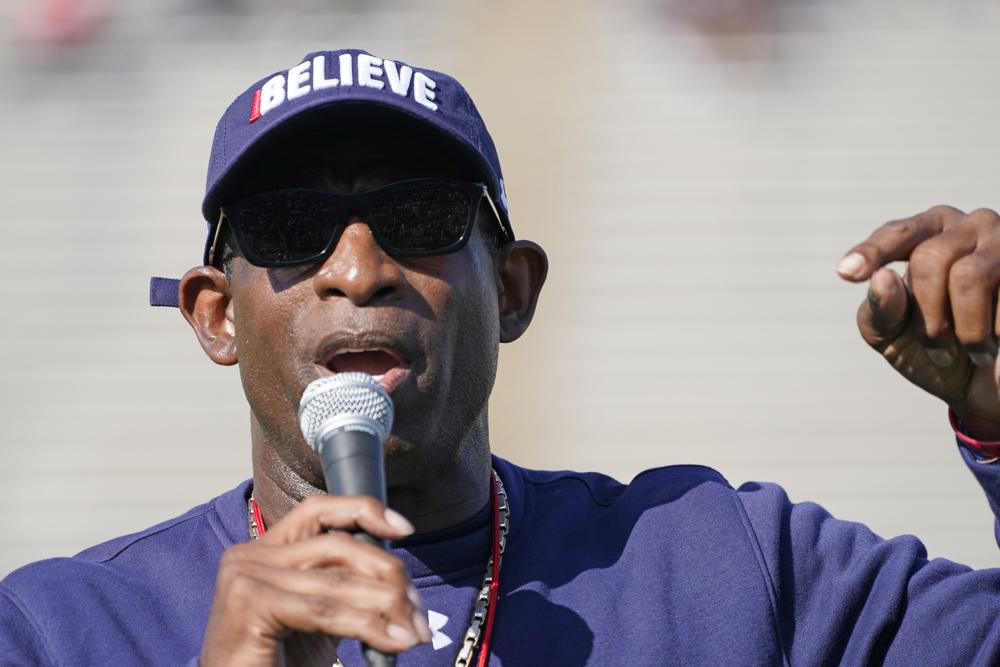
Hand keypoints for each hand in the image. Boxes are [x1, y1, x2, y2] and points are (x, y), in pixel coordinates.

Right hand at [199, 495, 431, 666]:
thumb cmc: (276, 664)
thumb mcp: (315, 616)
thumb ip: (343, 587)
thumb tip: (399, 579)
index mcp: (263, 550)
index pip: (318, 510)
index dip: (364, 510)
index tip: (405, 529)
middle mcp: (248, 555)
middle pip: (337, 545)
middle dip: (388, 575)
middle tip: (418, 613)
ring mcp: (245, 577)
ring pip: (337, 579)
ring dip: (387, 605)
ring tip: (414, 633)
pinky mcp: (249, 604)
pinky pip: (324, 610)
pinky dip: (367, 626)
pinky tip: (392, 642)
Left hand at [838, 206, 999, 438]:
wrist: (994, 387)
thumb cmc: (936, 353)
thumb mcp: (892, 336)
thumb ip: (880, 311)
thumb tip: (882, 278)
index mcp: (929, 233)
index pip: (897, 235)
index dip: (872, 253)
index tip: (846, 274)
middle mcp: (970, 227)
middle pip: (930, 258)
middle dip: (928, 314)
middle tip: (938, 349)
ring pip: (969, 276)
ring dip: (964, 328)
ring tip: (974, 352)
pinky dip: (995, 331)